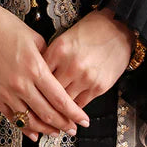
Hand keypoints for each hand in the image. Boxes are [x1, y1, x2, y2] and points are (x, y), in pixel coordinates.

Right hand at [0, 4, 90, 141]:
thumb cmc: (9, 28)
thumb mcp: (36, 39)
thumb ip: (48, 60)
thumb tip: (56, 76)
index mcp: (35, 68)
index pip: (59, 98)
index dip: (73, 113)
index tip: (83, 120)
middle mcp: (21, 84)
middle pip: (47, 113)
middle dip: (63, 124)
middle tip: (73, 130)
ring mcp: (6, 92)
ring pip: (30, 120)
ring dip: (45, 129)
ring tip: (56, 132)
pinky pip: (12, 118)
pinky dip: (25, 128)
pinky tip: (34, 132)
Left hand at [37, 7, 134, 135]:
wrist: (119, 29)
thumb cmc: (91, 30)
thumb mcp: (65, 38)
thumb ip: (51, 56)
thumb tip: (38, 74)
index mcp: (59, 49)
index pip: (38, 75)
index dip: (32, 87)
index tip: (28, 95)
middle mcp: (71, 65)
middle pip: (49, 92)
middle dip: (42, 103)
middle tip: (35, 111)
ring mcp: (85, 78)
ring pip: (64, 103)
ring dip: (57, 112)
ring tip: (50, 118)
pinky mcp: (99, 87)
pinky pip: (80, 104)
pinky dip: (73, 110)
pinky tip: (68, 113)